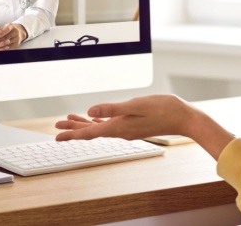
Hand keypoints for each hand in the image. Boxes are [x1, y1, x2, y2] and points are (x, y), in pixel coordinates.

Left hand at [55, 95, 194, 141]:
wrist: (183, 118)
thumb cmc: (163, 109)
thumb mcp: (136, 104)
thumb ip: (112, 109)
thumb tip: (91, 111)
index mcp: (119, 127)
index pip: (89, 132)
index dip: (72, 133)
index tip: (57, 135)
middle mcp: (121, 131)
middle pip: (92, 132)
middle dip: (74, 129)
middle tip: (57, 127)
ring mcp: (127, 130)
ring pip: (100, 128)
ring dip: (84, 125)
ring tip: (71, 120)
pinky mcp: (133, 126)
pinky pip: (110, 125)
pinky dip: (99, 121)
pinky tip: (97, 117)